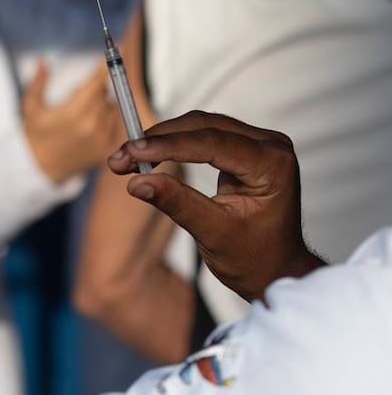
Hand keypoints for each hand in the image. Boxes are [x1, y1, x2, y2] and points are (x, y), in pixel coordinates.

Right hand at [22, 61, 124, 183]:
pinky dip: (106, 118)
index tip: (121, 46)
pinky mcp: (106, 147)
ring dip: (101, 104)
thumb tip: (41, 60)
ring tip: (81, 117)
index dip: (107, 65)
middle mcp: (91, 124)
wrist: (42, 169)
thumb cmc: (35, 135)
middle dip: (94, 89)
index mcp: (73, 112)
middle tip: (78, 100)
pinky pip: (115, 122)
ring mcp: (101, 137)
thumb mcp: (30, 108)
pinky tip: (88, 127)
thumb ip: (38, 82)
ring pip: (111, 106)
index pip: (97, 81)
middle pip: (104, 92)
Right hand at [107, 110, 325, 300]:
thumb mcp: (213, 233)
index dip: (168, 146)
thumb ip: (177, 203)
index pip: (213, 144)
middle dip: (158, 140)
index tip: (131, 152)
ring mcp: (260, 144)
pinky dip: (173, 144)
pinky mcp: (245, 149)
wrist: (276, 268)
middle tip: (119, 159)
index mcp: (273, 165)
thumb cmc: (254, 257)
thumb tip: (136, 182)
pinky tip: (148, 155)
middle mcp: (271, 146)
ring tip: (126, 158)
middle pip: (205, 126)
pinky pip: (204, 136)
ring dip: (162, 139)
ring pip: (201, 126)